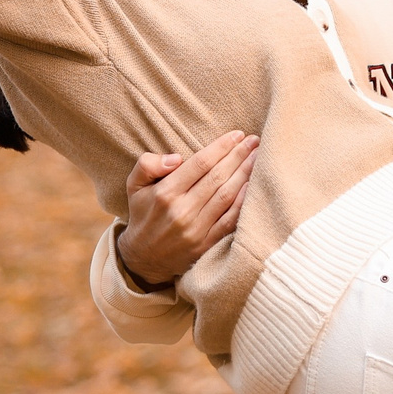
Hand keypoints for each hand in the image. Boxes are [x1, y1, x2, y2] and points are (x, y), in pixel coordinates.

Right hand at [116, 131, 257, 288]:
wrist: (143, 258)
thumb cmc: (143, 214)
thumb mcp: (134, 186)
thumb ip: (148, 164)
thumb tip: (176, 158)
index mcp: (165, 193)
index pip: (200, 163)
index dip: (221, 147)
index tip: (237, 135)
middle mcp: (182, 210)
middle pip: (218, 176)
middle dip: (239, 155)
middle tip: (255, 140)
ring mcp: (196, 229)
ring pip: (227, 195)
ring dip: (246, 174)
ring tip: (258, 157)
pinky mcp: (206, 244)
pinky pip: (231, 220)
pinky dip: (244, 202)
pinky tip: (254, 186)